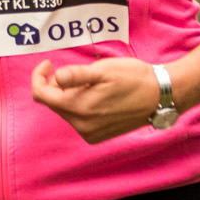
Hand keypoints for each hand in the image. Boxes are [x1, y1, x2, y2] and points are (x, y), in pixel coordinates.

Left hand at [31, 56, 165, 144]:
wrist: (160, 96)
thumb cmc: (134, 78)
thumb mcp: (104, 70)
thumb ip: (76, 75)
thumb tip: (56, 78)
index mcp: (79, 108)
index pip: (41, 95)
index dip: (39, 76)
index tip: (48, 63)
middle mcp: (81, 126)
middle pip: (54, 103)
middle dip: (57, 85)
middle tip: (77, 72)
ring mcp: (89, 133)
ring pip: (66, 111)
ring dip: (70, 95)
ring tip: (92, 83)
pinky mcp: (97, 136)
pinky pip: (78, 119)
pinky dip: (80, 106)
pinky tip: (98, 96)